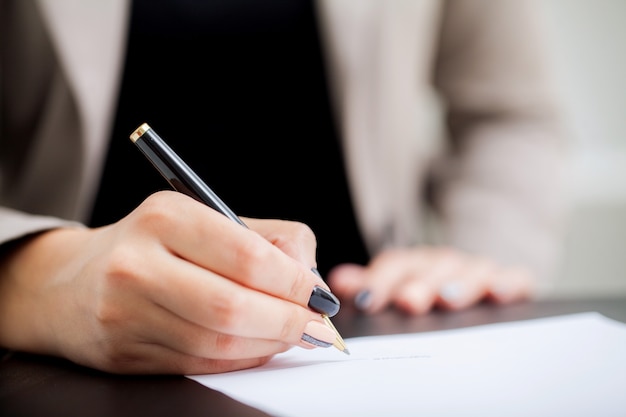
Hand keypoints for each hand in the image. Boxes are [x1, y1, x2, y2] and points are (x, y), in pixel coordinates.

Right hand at [0, 191, 337, 373]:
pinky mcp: (122, 353)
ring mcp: (124, 313)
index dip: (293, 281)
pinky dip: (239, 360)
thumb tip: (313, 281)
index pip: (246, 255)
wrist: (69, 281)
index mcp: (164, 217)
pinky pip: (198, 364)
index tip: (318, 294)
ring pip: (217, 343)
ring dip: (267, 345)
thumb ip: (269, 240)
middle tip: (315, 325)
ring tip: (290, 335)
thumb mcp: (204, 219)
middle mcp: (137, 264)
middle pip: (232, 306)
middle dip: (287, 321)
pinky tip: (257, 347)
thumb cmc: (152, 245)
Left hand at [327, 246, 533, 314]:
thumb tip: (340, 281)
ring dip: (458, 284)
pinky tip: (499, 293)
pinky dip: (508, 282)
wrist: (469, 280)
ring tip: (449, 299)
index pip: (394, 265)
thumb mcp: (393, 288)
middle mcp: (442, 264)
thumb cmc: (424, 290)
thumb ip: (369, 286)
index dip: (380, 281)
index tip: (368, 300)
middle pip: (431, 268)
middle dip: (420, 284)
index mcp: (412, 265)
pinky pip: (513, 278)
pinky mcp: (508, 281)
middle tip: (410, 301)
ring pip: (469, 270)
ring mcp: (475, 270)